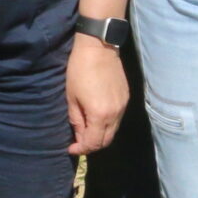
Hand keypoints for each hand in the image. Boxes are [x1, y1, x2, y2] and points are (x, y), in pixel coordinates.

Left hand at [67, 35, 129, 155]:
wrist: (98, 48)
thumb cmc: (79, 70)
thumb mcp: (72, 97)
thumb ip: (77, 120)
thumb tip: (79, 136)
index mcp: (99, 115)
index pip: (93, 142)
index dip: (81, 149)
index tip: (71, 148)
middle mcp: (115, 114)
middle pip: (106, 140)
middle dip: (92, 145)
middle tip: (79, 143)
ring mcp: (123, 106)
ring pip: (113, 130)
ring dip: (100, 135)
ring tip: (87, 132)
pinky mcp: (126, 98)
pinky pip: (117, 119)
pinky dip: (107, 124)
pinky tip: (97, 119)